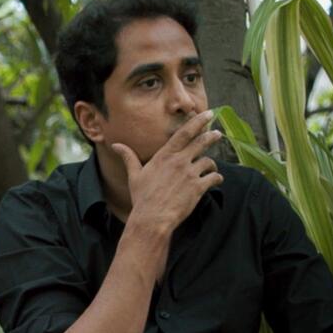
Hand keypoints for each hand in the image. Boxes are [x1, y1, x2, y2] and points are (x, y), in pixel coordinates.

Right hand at [114, 110, 223, 234]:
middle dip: (211, 136)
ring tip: (211, 168)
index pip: (184, 133)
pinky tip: (216, 180)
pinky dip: (217, 178)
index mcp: (164, 156)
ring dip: (212, 164)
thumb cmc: (142, 197)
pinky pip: (214, 178)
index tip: (207, 114)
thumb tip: (115, 145)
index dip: (198, 122)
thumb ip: (128, 157)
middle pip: (201, 143)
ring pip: (209, 162)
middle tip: (217, 134)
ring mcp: (190, 174)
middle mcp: (179, 162)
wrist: (152, 218)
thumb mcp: (134, 175)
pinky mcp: (198, 188)